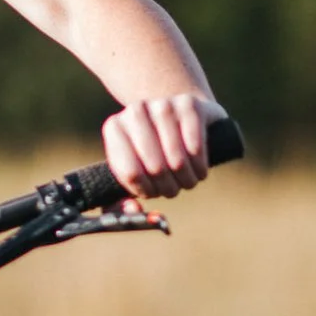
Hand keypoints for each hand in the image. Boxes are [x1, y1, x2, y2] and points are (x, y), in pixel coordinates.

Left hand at [102, 93, 223, 200]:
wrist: (177, 119)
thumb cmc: (150, 155)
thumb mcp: (130, 175)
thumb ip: (119, 205)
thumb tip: (134, 211)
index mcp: (114, 128)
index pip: (131, 173)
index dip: (146, 191)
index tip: (152, 192)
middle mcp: (135, 111)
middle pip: (155, 168)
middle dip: (168, 188)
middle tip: (172, 189)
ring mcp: (163, 105)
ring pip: (178, 160)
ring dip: (186, 180)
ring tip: (186, 180)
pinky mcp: (190, 104)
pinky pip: (196, 148)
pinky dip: (200, 167)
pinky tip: (199, 169)